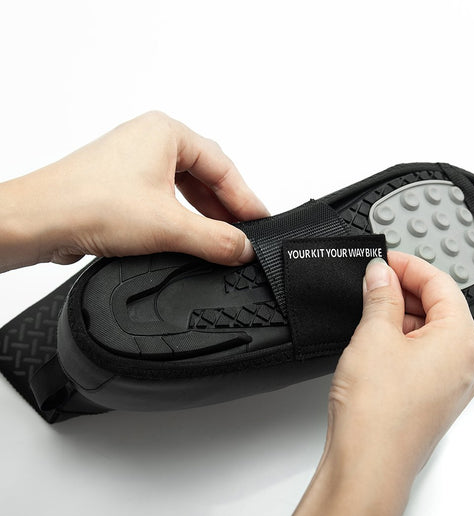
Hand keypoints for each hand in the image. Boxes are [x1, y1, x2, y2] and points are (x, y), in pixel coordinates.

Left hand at [0, 111, 268, 271]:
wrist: (38, 222)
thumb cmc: (87, 204)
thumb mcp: (168, 226)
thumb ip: (215, 240)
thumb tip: (243, 249)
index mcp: (166, 132)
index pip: (222, 166)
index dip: (245, 198)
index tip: (260, 222)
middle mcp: (150, 141)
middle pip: (206, 175)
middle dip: (226, 206)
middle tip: (244, 232)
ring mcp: (135, 162)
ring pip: (186, 187)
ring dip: (205, 214)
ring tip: (223, 237)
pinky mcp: (123, 184)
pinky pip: (166, 198)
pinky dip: (183, 217)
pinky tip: (191, 235)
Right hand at [285, 252, 473, 515]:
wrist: (367, 464)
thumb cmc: (378, 411)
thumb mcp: (374, 335)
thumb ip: (380, 296)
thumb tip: (380, 274)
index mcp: (461, 340)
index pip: (441, 283)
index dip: (408, 265)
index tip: (383, 259)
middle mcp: (464, 362)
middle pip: (439, 307)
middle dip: (404, 289)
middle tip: (372, 280)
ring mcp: (450, 382)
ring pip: (429, 331)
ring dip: (400, 314)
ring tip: (368, 308)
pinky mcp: (431, 396)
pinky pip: (422, 354)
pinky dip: (400, 338)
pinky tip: (374, 338)